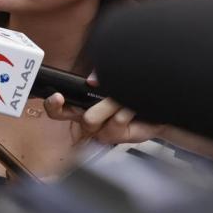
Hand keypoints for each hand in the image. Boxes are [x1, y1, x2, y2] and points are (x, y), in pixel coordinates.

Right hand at [43, 75, 163, 144]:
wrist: (161, 112)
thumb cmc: (137, 97)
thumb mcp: (118, 81)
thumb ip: (103, 76)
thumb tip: (92, 79)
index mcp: (83, 102)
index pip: (58, 105)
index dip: (52, 102)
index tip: (56, 95)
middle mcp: (87, 117)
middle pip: (59, 115)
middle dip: (57, 104)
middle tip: (59, 98)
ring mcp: (98, 128)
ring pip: (90, 117)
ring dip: (109, 103)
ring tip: (124, 101)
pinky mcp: (113, 136)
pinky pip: (114, 120)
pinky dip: (127, 109)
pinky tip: (134, 109)